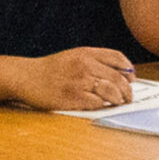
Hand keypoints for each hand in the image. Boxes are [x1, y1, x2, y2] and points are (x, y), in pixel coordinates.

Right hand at [19, 47, 136, 110]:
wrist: (26, 77)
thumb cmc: (50, 70)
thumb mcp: (73, 57)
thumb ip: (94, 62)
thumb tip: (121, 75)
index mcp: (86, 53)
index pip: (117, 58)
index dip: (129, 70)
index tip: (132, 79)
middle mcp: (85, 65)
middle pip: (118, 77)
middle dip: (128, 90)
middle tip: (129, 97)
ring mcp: (79, 81)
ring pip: (111, 91)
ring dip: (119, 99)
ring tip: (119, 103)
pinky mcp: (73, 97)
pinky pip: (97, 103)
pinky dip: (103, 106)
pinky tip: (102, 106)